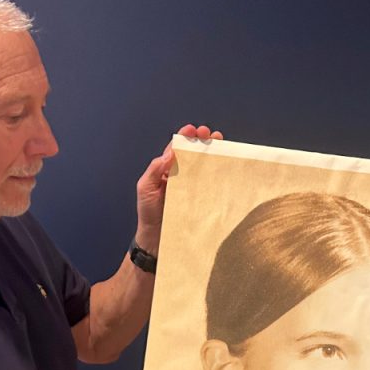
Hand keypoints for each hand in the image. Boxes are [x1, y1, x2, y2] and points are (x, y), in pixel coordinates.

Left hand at [135, 123, 223, 250]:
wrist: (156, 240)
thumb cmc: (148, 213)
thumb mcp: (145, 188)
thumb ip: (155, 169)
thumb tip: (170, 152)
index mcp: (167, 170)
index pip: (177, 149)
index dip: (185, 137)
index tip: (192, 129)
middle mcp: (181, 176)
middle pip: (194, 154)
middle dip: (202, 141)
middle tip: (209, 134)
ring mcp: (193, 187)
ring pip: (204, 166)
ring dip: (213, 153)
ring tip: (219, 143)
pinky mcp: (201, 199)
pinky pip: (211, 185)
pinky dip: (218, 174)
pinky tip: (224, 167)